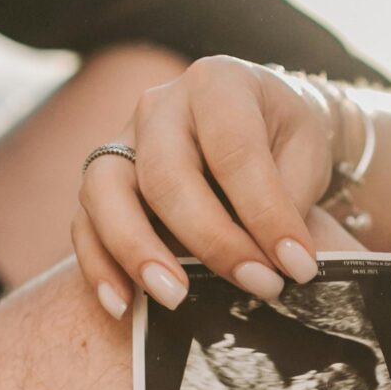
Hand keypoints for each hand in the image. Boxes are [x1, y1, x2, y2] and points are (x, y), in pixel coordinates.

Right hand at [73, 56, 337, 316]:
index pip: (234, 150)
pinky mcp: (102, 180)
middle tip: (259, 286)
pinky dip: (98, 266)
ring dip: (137, 251)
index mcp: (217, 84)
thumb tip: (279, 260)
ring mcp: (123, 141)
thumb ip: (289, 197)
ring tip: (175, 298)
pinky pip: (84, 222)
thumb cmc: (282, 139)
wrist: (256, 126)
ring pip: (105, 191)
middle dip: (213, 240)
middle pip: (166, 173)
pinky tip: (122, 305)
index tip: (299, 264)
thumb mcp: (306, 151)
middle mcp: (159, 106)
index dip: (266, 212)